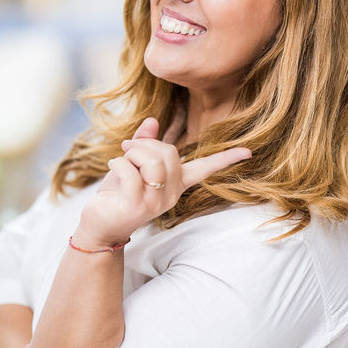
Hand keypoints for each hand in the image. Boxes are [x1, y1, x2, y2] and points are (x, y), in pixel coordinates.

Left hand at [76, 118, 251, 245]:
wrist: (99, 227)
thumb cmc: (117, 195)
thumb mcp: (132, 166)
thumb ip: (144, 143)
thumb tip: (152, 120)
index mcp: (176, 184)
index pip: (205, 169)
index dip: (226, 159)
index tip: (248, 151)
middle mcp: (171, 195)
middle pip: (168, 152)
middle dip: (143, 144)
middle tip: (127, 151)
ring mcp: (156, 202)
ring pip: (151, 160)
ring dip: (130, 153)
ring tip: (120, 162)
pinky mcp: (137, 205)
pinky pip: (129, 171)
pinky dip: (117, 163)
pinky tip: (112, 169)